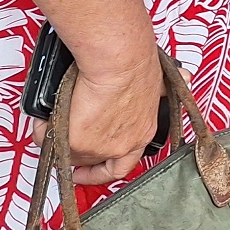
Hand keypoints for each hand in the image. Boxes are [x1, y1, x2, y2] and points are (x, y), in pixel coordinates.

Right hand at [48, 50, 164, 186]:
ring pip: (70, 153)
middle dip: (77, 153)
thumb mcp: (159, 80)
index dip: (104, 170)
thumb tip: (185, 78)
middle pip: (93, 160)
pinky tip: (44, 118)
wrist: (120, 58)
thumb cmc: (136, 63)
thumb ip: (167, 87)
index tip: (90, 170)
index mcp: (143, 131)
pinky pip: (51, 141)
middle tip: (64, 145)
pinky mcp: (77, 141)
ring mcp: (99, 146)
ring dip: (58, 140)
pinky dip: (44, 130)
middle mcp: (123, 144)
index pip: (123, 165)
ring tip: (52, 123)